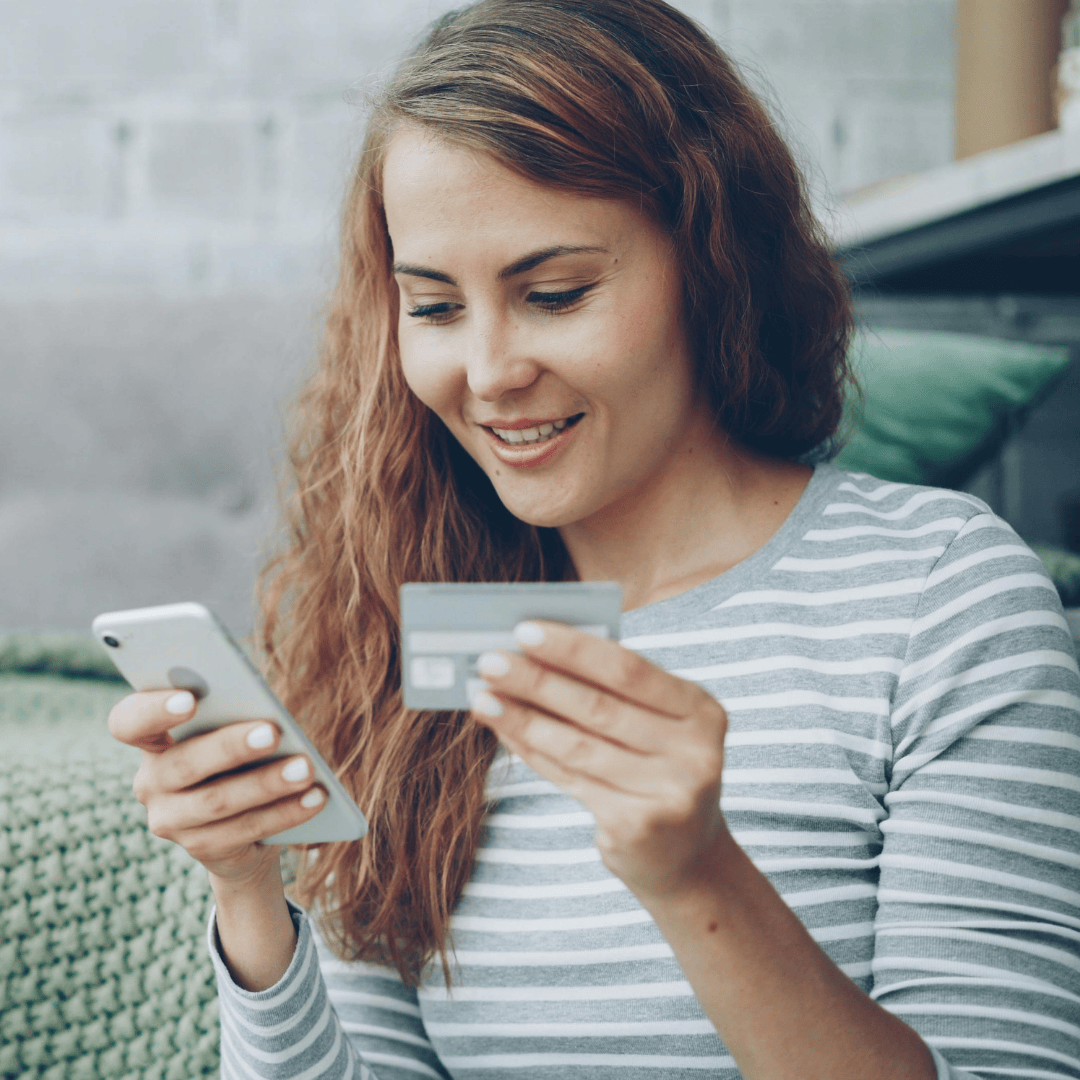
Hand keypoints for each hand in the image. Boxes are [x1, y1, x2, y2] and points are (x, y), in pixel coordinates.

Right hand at [108, 689, 327, 888]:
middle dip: (230, 747)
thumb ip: (237, 716)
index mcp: (152, 740)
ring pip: (217, 801)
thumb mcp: (234, 732)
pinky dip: (285, 812)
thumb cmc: (241, 758)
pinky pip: (245, 829)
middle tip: (272, 731)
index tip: (190, 699)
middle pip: (183, 763)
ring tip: (306, 769)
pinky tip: (316, 797)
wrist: (245, 830)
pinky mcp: (200, 847)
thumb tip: (269, 712)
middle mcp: (151, 782)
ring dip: (266, 784)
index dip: (153, 710)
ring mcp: (170, 820)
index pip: (129, 722)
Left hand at [469, 620, 728, 904]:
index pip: (629, 669)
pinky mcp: (637, 827)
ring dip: (522, 719)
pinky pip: (570, 779)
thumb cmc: (656, 769)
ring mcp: (669, 794)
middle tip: (489, 661)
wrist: (686, 857)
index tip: (525, 630)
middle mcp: (695, 752)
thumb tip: (533, 653)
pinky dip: (532, 751)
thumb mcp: (654, 725)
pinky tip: (504, 731)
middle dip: (536, 681)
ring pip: (578, 746)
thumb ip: (610, 691)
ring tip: (483, 698)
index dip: (573, 649)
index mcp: (701, 710)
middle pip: (599, 707)